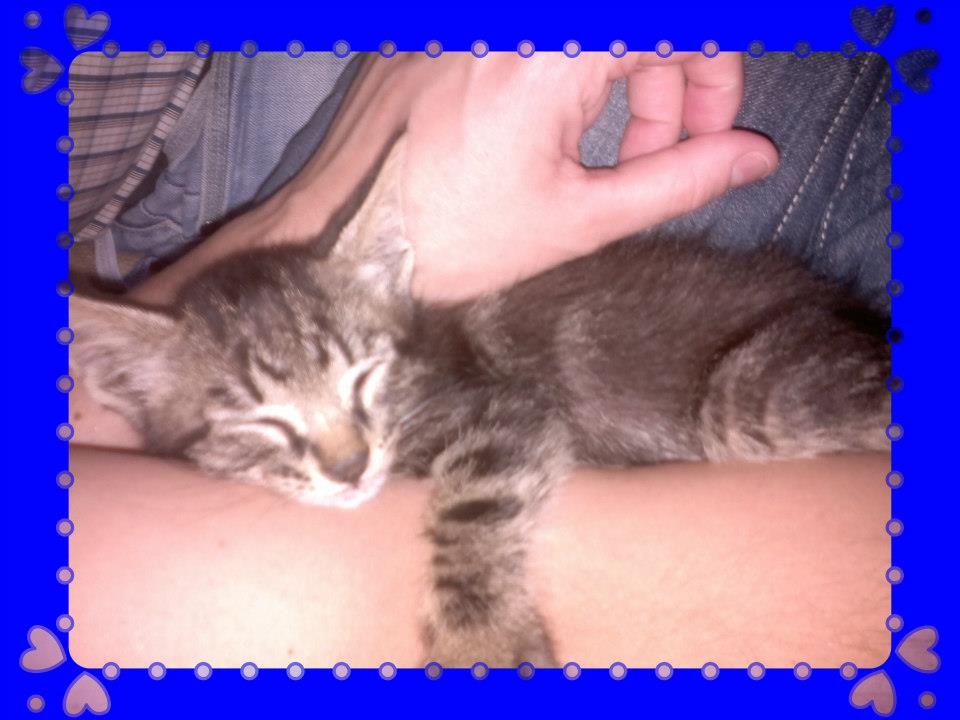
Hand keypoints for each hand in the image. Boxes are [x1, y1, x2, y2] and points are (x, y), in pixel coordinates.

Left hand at [130, 52, 776, 305]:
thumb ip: (679, 179)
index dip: (716, 77)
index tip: (712, 133)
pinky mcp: (437, 29)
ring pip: (582, 32)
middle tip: (656, 159)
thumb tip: (754, 156)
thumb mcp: (578, 220)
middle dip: (667, 86)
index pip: (680, 27)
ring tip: (596, 160)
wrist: (336, 243)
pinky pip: (527, 37)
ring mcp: (468, 19)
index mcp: (555, 52)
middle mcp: (512, 20)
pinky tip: (542, 135)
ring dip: (613, 83)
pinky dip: (560, 72)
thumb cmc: (445, 240)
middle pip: (632, 27)